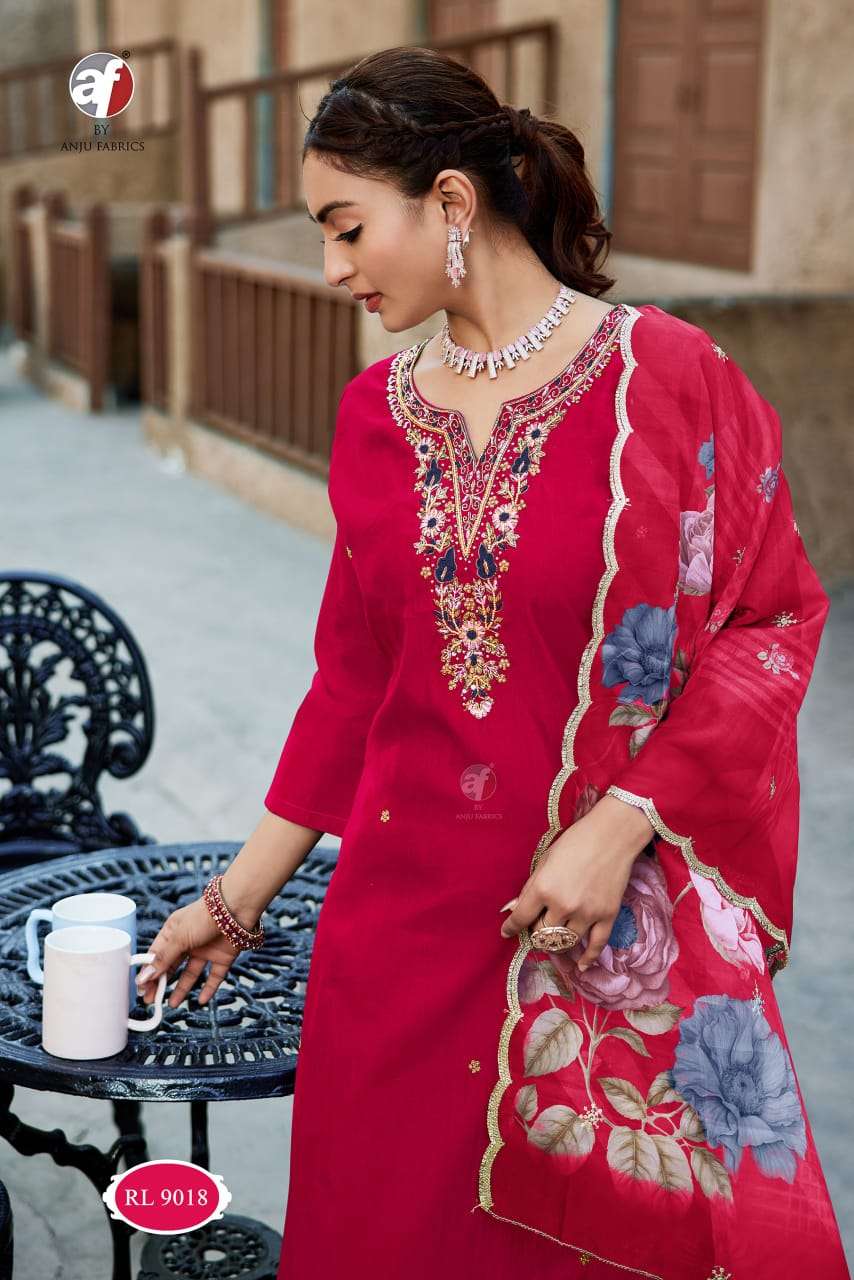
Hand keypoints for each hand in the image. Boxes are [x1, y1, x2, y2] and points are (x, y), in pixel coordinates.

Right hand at [136, 897, 241, 1008]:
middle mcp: (188, 942)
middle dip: (161, 983)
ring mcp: (206, 950)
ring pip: (191, 974)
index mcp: (173, 932)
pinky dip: (209, 989)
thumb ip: (162, 959)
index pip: (156, 955)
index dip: (148, 972)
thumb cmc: (204, 916)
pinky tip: (201, 1001)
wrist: (237, 907)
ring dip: (182, 989)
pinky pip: (214, 977)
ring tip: (172, 1004)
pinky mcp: (223, 957)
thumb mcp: (178, 938)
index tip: (141, 988)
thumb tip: (144, 977)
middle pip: (171, 966)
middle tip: (151, 1000)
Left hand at [499, 796, 653, 970]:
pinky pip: (596, 945)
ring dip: (557, 941)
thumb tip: (514, 909)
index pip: (521, 918)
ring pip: (565, 941)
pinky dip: (588, 957)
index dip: (511, 927)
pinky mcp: (607, 916)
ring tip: (555, 936)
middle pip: (543, 933)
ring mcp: (586, 913)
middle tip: (537, 926)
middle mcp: (563, 905)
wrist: (612, 835)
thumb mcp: (545, 860)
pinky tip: (580, 965)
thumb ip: (531, 888)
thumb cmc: (575, 842)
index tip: (506, 932)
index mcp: (543, 888)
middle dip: (536, 932)